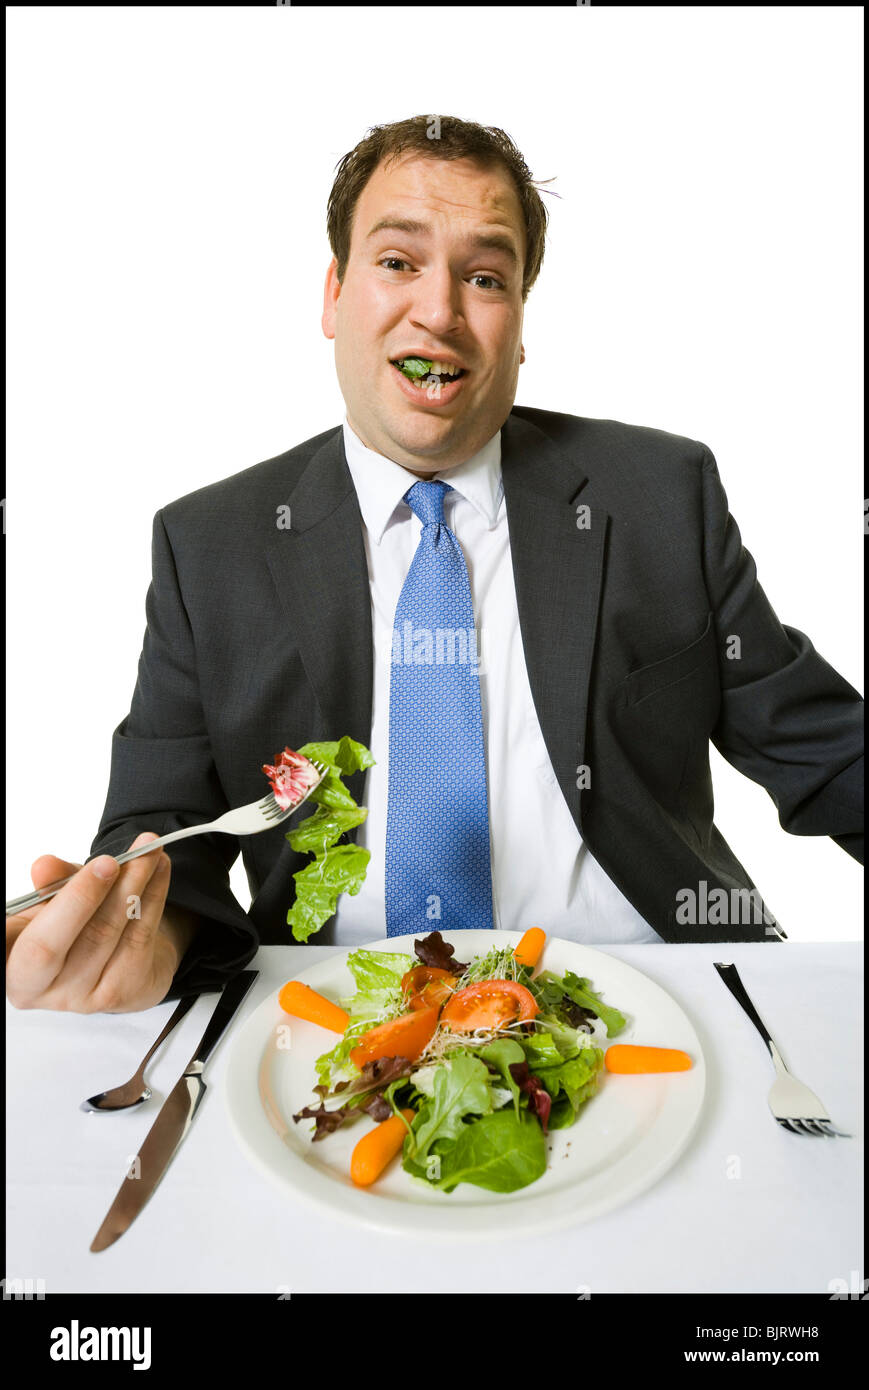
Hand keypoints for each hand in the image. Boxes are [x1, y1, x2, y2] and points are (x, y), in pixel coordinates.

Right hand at [6, 833, 185, 1012]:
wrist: (120, 956)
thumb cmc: (76, 926)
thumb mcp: (57, 900)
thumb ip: (52, 885)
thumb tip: (46, 867)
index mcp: (10, 964)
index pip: (10, 945)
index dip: (29, 914)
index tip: (46, 869)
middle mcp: (38, 988)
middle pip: (50, 946)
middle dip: (81, 897)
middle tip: (108, 862)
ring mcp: (80, 997)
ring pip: (104, 934)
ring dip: (130, 884)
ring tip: (145, 850)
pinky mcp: (122, 993)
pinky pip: (139, 937)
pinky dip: (153, 895)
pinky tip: (159, 868)